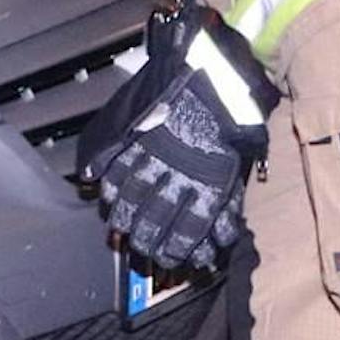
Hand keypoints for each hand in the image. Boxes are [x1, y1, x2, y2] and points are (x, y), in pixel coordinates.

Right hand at [100, 69, 266, 272]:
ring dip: (122, 218)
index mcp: (208, 184)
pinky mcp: (136, 137)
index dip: (176, 250)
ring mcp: (152, 155)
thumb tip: (220, 240)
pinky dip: (107, 184)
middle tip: (141, 250)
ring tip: (119, 230)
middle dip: (146, 242)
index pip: (187, 231)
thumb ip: (225, 207)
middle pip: (154, 220)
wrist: (212, 80)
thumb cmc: (226, 128)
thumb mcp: (234, 170)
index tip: (170, 260)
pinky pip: (114, 166)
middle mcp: (178, 174)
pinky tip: (104, 196)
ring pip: (129, 197)